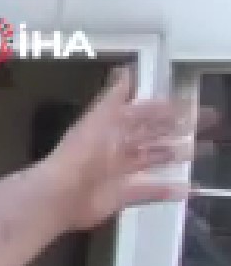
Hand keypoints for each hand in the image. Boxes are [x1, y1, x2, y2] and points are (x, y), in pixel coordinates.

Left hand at [40, 64, 218, 231]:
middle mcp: (114, 148)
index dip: (166, 109)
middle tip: (204, 125)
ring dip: (172, 156)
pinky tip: (186, 188)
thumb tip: (127, 69)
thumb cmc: (82, 152)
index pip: (143, 114)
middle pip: (149, 136)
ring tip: (198, 151)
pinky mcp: (119, 196)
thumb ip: (115, 95)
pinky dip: (165, 190)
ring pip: (150, 161)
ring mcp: (117, 173)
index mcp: (111, 127)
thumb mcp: (99, 117)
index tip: (192, 106)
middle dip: (174, 130)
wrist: (61, 193)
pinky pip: (146, 192)